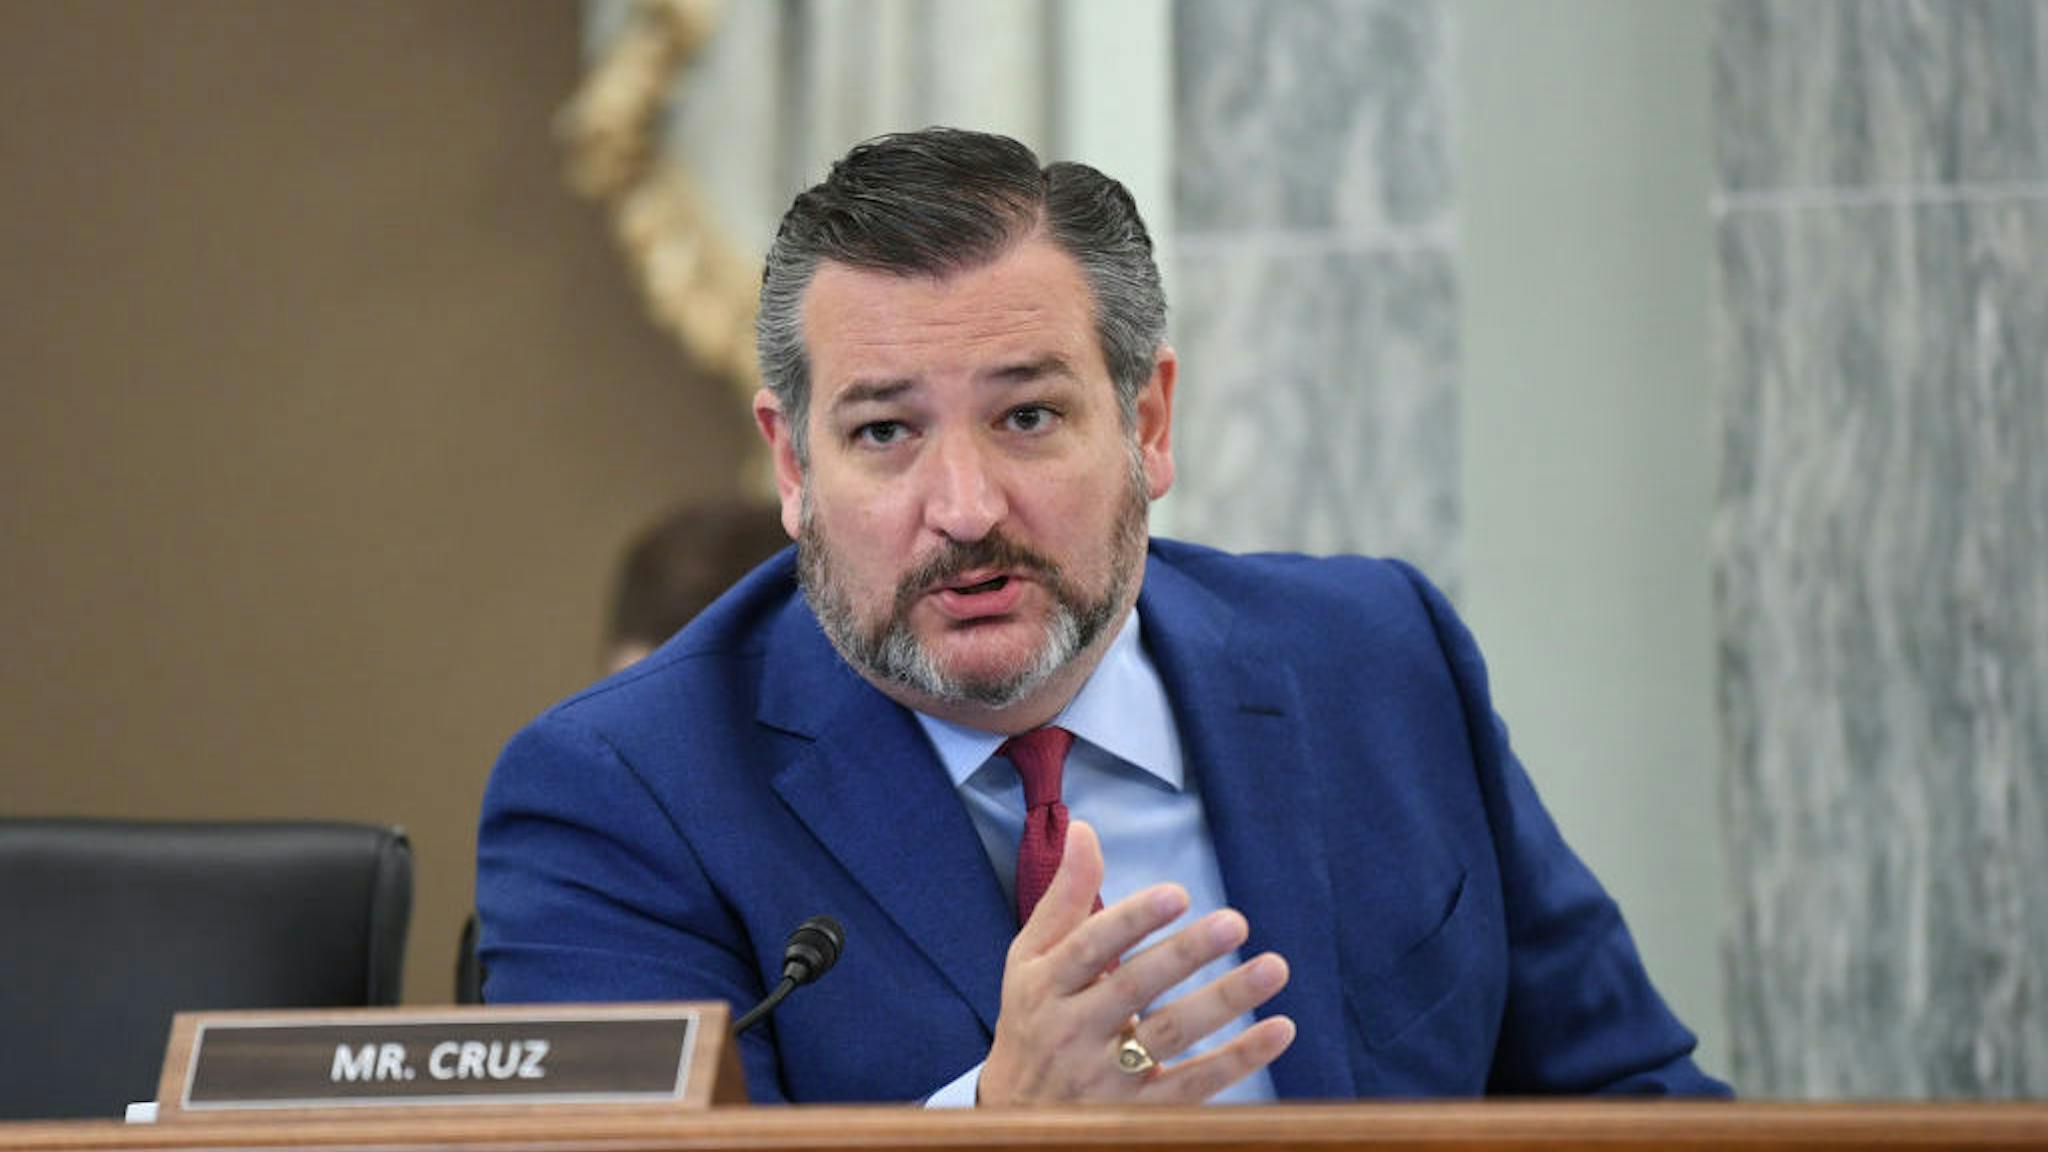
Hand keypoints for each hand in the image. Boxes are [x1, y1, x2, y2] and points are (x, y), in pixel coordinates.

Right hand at [977, 821, 1294, 1104]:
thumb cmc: (1032, 1020)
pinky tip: (1279, 1028)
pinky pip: (1194, 1085)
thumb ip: (1064, 898)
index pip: (1088, 947)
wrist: (1016, 1118)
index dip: (1132, 920)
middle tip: (1235, 921)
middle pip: (1133, 989)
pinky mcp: (1138, 1113)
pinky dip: (1239, 1060)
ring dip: (1225, 1001)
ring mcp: (1104, 1078)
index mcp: (1044, 985)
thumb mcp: (1032, 960)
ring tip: (1274, 966)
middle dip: (1185, 954)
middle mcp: (1070, 1031)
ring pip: (1170, 1037)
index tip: (1177, 893)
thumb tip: (1084, 829)